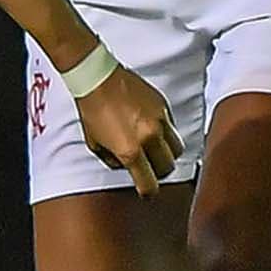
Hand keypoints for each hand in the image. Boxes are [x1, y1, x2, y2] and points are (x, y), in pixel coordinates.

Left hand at [76, 66, 183, 196]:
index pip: (150, 183)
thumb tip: (127, 167)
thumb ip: (114, 160)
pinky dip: (165, 133)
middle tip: (150, 169)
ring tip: (155, 149)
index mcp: (130, 150)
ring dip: (167, 153)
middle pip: (168, 168)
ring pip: (177, 149)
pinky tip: (152, 129)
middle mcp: (149, 137)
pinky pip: (172, 127)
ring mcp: (159, 120)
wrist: (97, 78)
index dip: (148, 191)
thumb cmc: (92, 109)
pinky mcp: (163, 106)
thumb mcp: (95, 143)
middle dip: (159, 172)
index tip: (147, 191)